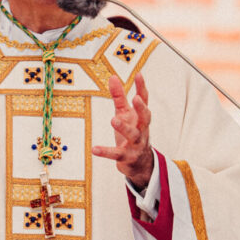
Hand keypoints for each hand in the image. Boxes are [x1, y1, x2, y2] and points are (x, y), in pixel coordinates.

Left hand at [93, 73, 153, 189]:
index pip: (144, 101)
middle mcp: (141, 130)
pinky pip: (116, 154)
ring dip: (124, 128)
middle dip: (141, 108)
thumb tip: (112, 77)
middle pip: (145, 118)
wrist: (140, 164)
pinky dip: (106, 152)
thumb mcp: (124, 115)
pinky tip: (95, 149)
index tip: (139, 75)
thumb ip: (119, 97)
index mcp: (140, 118)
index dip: (142, 88)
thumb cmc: (132, 134)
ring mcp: (136, 144)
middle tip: (135, 99)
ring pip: (133, 135)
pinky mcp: (126, 157)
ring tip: (113, 120)